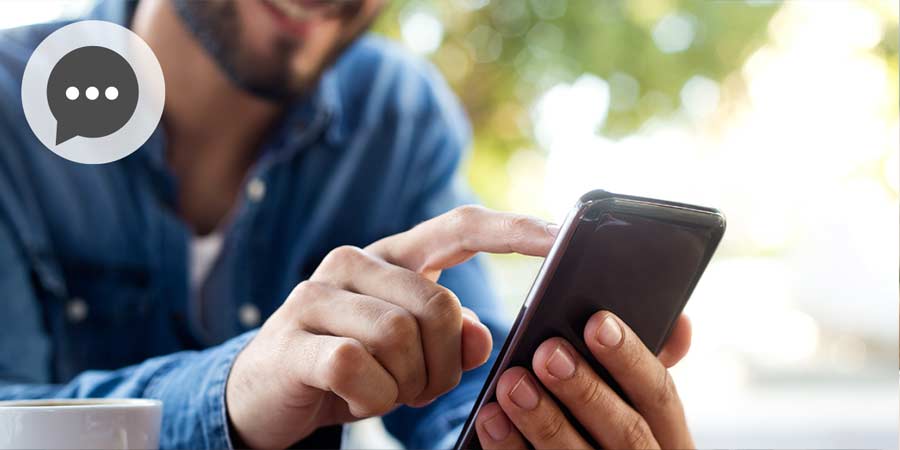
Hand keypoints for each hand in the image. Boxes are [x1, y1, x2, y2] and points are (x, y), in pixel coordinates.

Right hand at [225, 206, 558, 448]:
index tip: (564, 234)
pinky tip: (355, 399)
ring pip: (400, 337)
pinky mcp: (294, 336)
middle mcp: (354, 262)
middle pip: (439, 306)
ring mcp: (318, 295)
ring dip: (406, 385)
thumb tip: (484, 337)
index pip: (461, 228)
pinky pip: (359, 366)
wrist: (265, 396)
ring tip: (385, 393)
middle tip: (421, 388)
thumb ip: (453, 339)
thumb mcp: (411, 356)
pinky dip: (371, 398)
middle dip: (444, 364)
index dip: (514, 229)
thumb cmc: (350, 368)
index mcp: (393, 258)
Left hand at [475, 311, 693, 448]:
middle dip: (585, 390)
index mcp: (669, 438)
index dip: (630, 357)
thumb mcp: (636, 407)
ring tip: (512, 383)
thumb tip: (679, 322)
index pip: (661, 395)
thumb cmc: (604, 431)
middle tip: (548, 352)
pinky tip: (491, 419)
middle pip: (625, 432)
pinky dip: (510, 449)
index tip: (597, 322)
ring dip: (543, 419)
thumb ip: (642, 370)